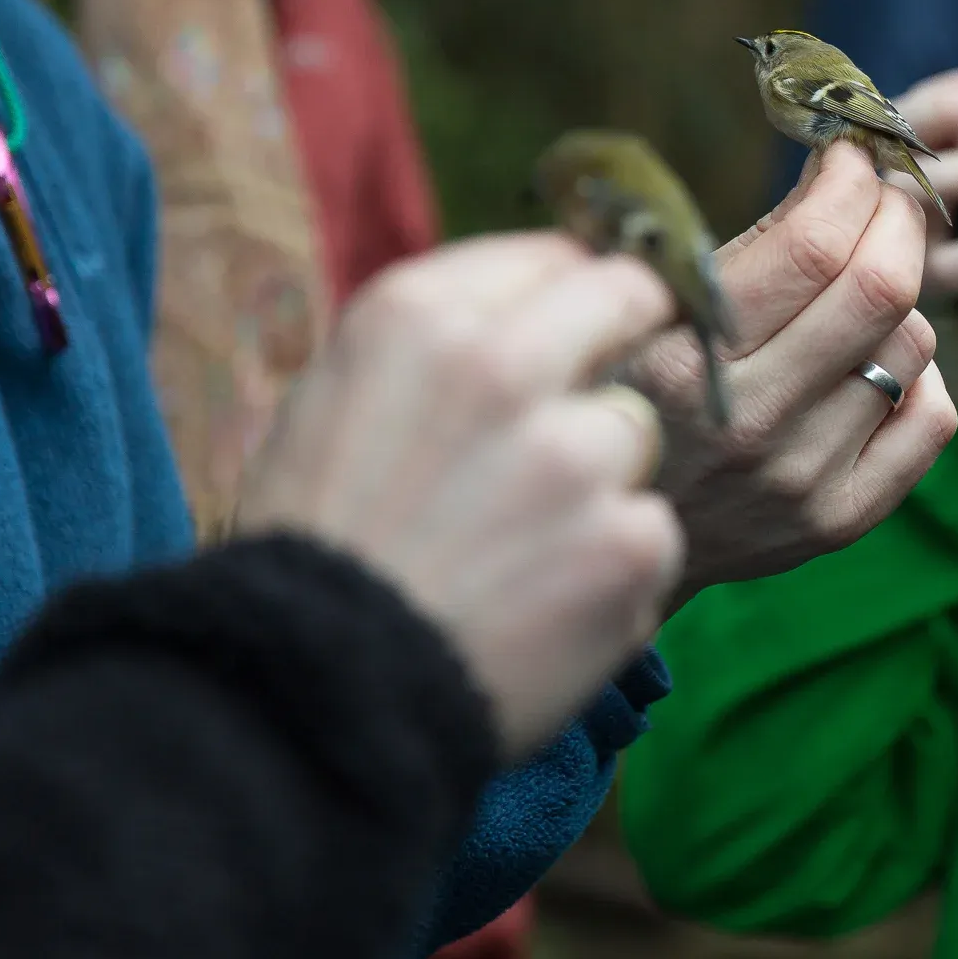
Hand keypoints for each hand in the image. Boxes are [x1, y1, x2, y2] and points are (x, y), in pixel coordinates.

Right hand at [238, 234, 683, 760]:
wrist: (307, 701)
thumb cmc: (316, 551)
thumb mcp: (337, 401)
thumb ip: (444, 340)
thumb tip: (542, 301)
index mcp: (418, 316)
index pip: (557, 257)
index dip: (574, 298)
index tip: (578, 330)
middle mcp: (505, 365)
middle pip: (631, 301)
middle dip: (626, 343)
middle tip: (583, 413)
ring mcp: (576, 453)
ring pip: (636, 431)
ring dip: (602, 479)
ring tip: (520, 547)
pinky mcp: (628, 540)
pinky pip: (650, 528)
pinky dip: (611, 570)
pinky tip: (541, 605)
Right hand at [620, 142, 957, 598]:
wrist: (616, 527)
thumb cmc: (628, 392)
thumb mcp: (645, 308)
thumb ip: (729, 243)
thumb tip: (831, 164)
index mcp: (682, 360)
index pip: (809, 249)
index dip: (850, 182)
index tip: (851, 156)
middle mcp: (750, 424)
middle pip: (880, 290)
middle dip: (897, 216)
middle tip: (885, 193)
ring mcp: (804, 479)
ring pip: (913, 344)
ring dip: (900, 296)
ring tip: (859, 289)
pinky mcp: (844, 518)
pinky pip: (934, 417)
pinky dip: (918, 373)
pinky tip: (873, 364)